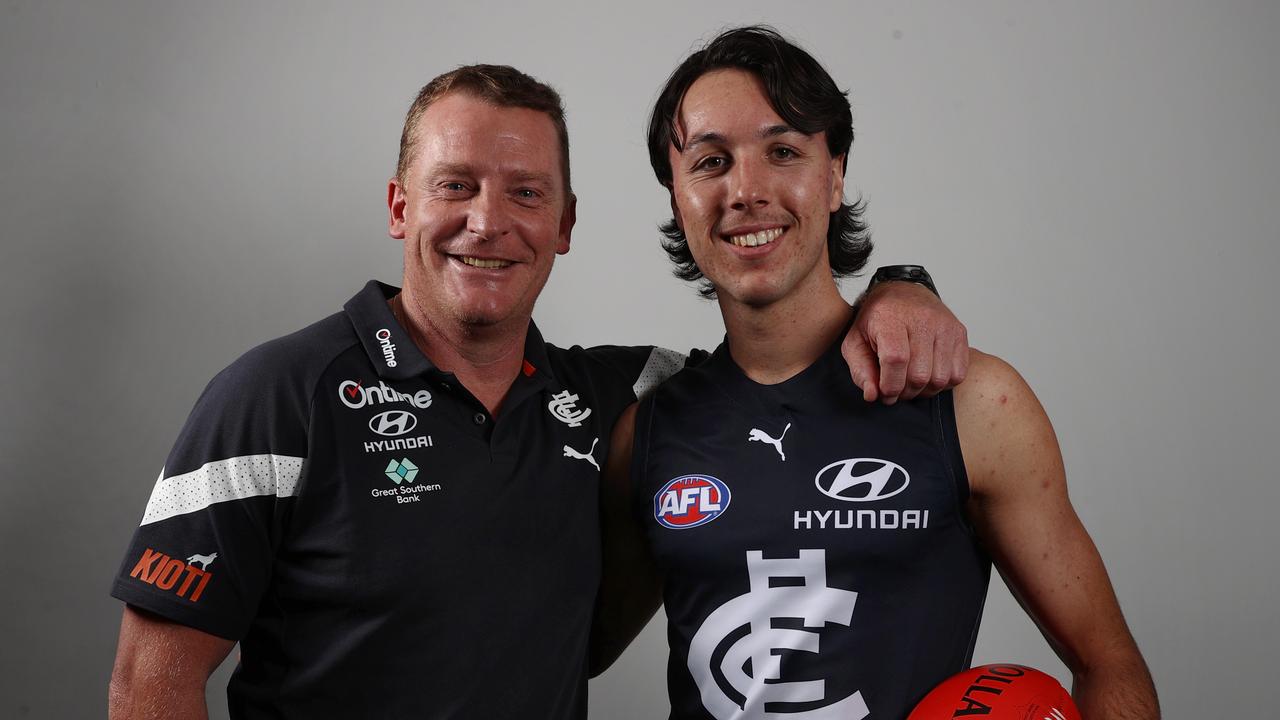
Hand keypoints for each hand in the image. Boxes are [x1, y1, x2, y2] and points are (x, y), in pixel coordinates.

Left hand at [843, 282, 968, 403]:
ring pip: (940, 379)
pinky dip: (942, 383)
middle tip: (896, 389)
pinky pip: (958, 374)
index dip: (890, 385)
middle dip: (905, 392)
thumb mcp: (855, 341)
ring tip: (910, 382)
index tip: (884, 392)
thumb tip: (872, 395)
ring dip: (923, 390)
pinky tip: (928, 375)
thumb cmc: (878, 318)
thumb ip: (860, 370)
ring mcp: (945, 326)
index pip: (896, 360)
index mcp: (891, 319)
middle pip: (919, 375)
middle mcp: (922, 320)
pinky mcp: (959, 333)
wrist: (903, 291)